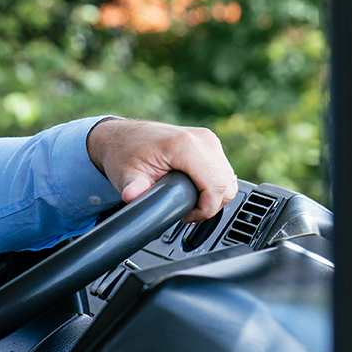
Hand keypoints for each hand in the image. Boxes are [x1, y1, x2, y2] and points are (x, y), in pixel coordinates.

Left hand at [85, 118, 239, 222]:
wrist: (123, 136)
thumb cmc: (125, 152)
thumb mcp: (125, 174)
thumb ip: (133, 187)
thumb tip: (133, 196)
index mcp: (185, 145)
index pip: (216, 185)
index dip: (206, 208)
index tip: (187, 216)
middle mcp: (203, 139)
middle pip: (226, 185)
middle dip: (209, 205)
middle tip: (185, 211)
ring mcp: (209, 140)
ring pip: (228, 180)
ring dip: (212, 196)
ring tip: (188, 201)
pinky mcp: (210, 144)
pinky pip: (223, 173)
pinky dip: (213, 186)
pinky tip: (194, 190)